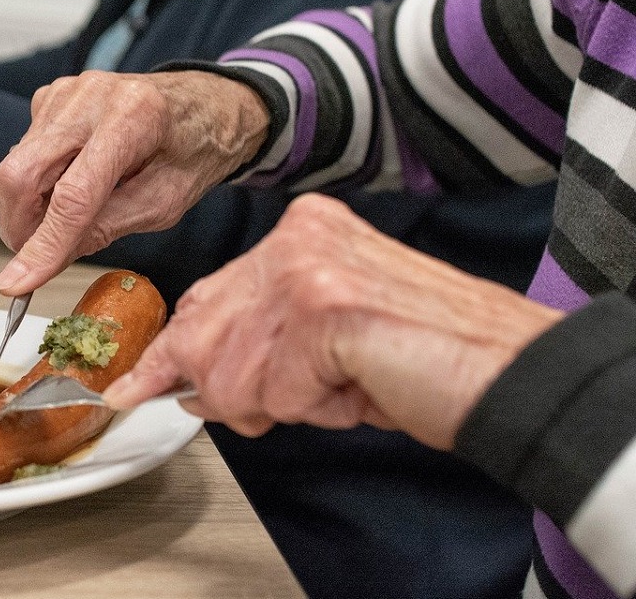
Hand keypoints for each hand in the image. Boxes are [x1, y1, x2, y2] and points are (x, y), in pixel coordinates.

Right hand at [0, 70, 268, 294]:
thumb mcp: (163, 204)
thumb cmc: (193, 151)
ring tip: (67, 216)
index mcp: (135, 118)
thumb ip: (105, 229)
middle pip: (21, 172)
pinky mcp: (51, 96)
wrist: (204, 102)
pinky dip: (36, 184)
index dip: (43, 245)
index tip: (18, 283)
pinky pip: (23, 152)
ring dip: (29, 207)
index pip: (73, 195)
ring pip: (15, 165)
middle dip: (18, 227)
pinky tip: (68, 185)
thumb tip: (46, 261)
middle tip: (35, 257)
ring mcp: (66, 92)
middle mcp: (92, 96)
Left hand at [103, 194, 563, 450]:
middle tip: (284, 400)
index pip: (203, 298)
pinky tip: (361, 388)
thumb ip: (260, 340)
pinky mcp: (324, 307)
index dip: (170, 353)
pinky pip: (277, 393)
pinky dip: (317, 410)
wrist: (511, 369)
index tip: (132, 386)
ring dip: (284, 406)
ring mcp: (307, 268)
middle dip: (227, 391)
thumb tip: (189, 385)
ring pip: (232, 376)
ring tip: (346, 386)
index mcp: (299, 232)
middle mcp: (297, 238)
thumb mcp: (325, 337)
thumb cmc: (426, 357)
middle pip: (202, 337)